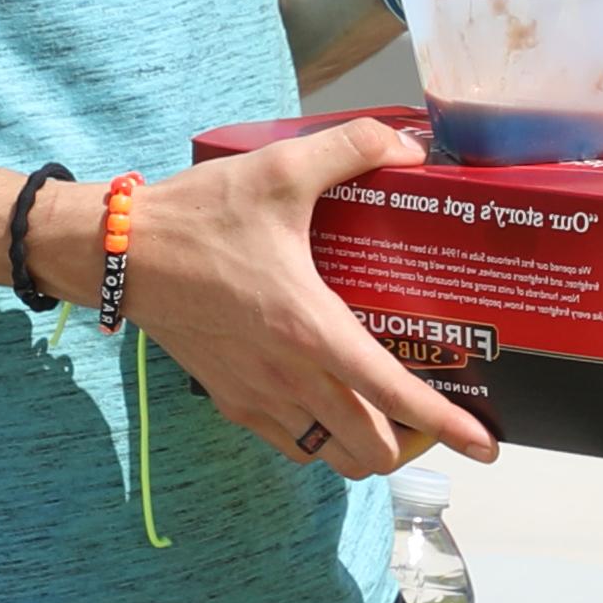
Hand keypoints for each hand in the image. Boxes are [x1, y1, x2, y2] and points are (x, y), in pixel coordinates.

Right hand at [118, 124, 494, 480]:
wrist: (118, 254)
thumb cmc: (199, 216)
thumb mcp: (281, 169)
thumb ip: (353, 149)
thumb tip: (409, 148)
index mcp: (312, 330)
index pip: (396, 394)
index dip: (448, 426)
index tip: (485, 447)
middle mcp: (290, 377)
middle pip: (371, 448)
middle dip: (412, 443)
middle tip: (432, 415)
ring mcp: (257, 397)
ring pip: (331, 455)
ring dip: (365, 447)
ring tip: (386, 418)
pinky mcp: (229, 400)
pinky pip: (290, 443)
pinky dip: (319, 440)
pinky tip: (327, 406)